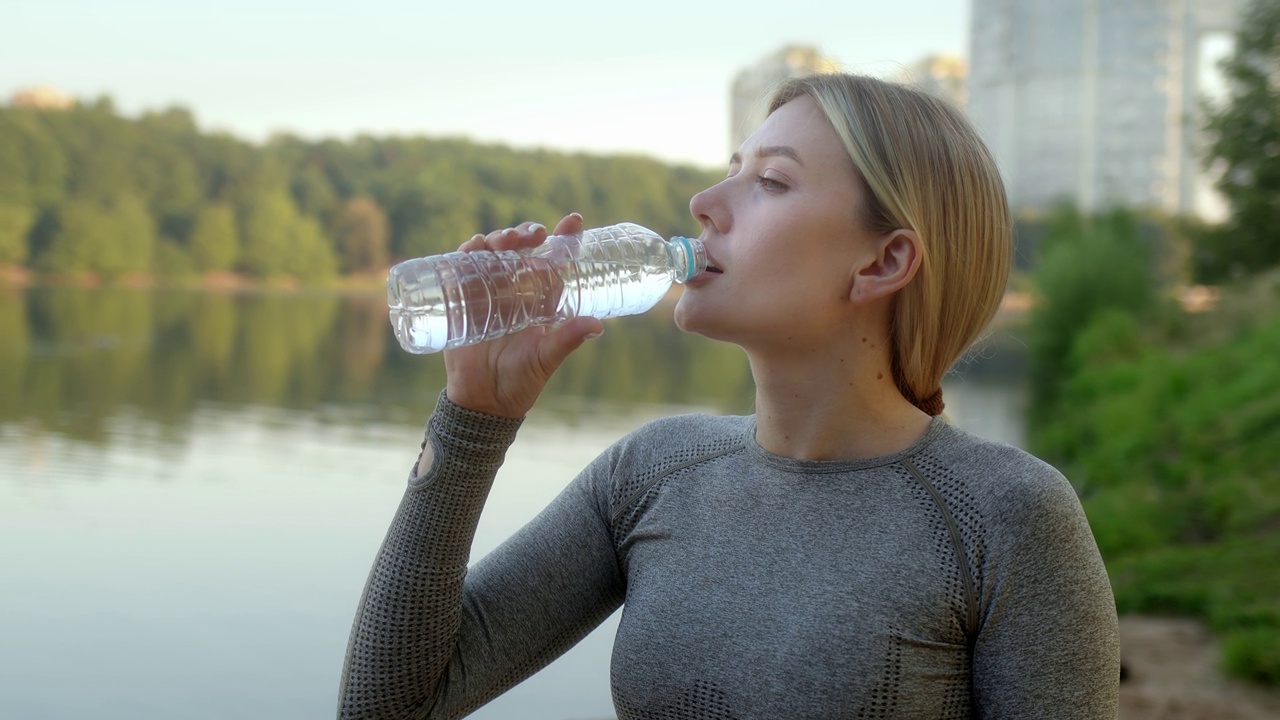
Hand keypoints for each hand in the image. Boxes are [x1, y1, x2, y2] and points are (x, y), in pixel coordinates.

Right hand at [440, 213, 604, 418]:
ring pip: (492, 252)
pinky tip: (472, 247)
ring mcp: (487, 292)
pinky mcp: (462, 300)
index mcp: (542, 300)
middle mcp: (516, 291)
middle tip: (535, 235)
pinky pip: (461, 268)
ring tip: (505, 241)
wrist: (483, 401)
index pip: (555, 261)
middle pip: (521, 249)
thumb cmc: (520, 381)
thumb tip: (597, 326)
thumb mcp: (546, 359)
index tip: (573, 220)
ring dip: (498, 238)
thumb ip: (567, 340)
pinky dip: (465, 253)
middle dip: (526, 233)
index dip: (565, 238)